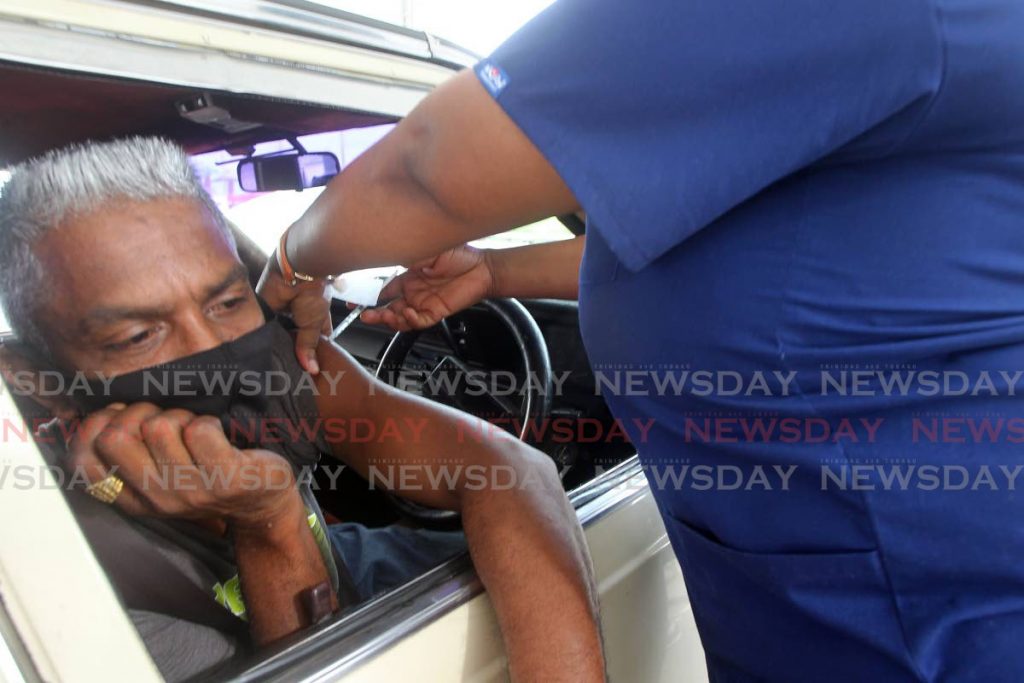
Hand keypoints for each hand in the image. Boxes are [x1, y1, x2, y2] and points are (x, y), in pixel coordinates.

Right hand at [67, 403, 298, 530]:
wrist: (263, 503)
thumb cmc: (207, 475)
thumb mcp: (160, 473)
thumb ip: (129, 451)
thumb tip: (103, 411)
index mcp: (133, 497)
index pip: (84, 461)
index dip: (94, 427)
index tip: (121, 417)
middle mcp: (157, 498)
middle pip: (116, 437)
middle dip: (138, 412)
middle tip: (165, 419)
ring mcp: (191, 491)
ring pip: (159, 427)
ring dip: (180, 416)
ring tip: (195, 429)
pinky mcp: (226, 478)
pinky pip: (200, 430)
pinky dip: (209, 422)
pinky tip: (219, 435)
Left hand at [256, 253, 331, 374]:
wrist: (297, 268)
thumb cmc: (314, 291)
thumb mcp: (314, 323)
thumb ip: (308, 346)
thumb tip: (312, 370)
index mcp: (315, 322)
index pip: (311, 344)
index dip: (307, 356)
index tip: (301, 373)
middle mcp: (297, 318)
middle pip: (292, 341)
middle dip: (288, 352)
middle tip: (281, 371)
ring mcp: (281, 313)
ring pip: (275, 334)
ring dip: (273, 342)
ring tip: (267, 362)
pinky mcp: (265, 307)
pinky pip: (261, 324)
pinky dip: (260, 332)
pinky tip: (256, 345)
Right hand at [361, 244, 495, 330]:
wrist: (482, 266)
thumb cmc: (458, 254)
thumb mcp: (426, 250)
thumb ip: (406, 256)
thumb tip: (386, 255)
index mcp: (407, 278)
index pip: (384, 290)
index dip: (368, 296)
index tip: (353, 299)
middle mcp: (413, 292)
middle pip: (388, 308)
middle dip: (375, 314)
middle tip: (364, 316)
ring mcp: (424, 303)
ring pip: (401, 318)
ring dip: (391, 319)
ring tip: (385, 316)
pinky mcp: (436, 312)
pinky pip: (419, 322)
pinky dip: (411, 320)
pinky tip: (408, 314)